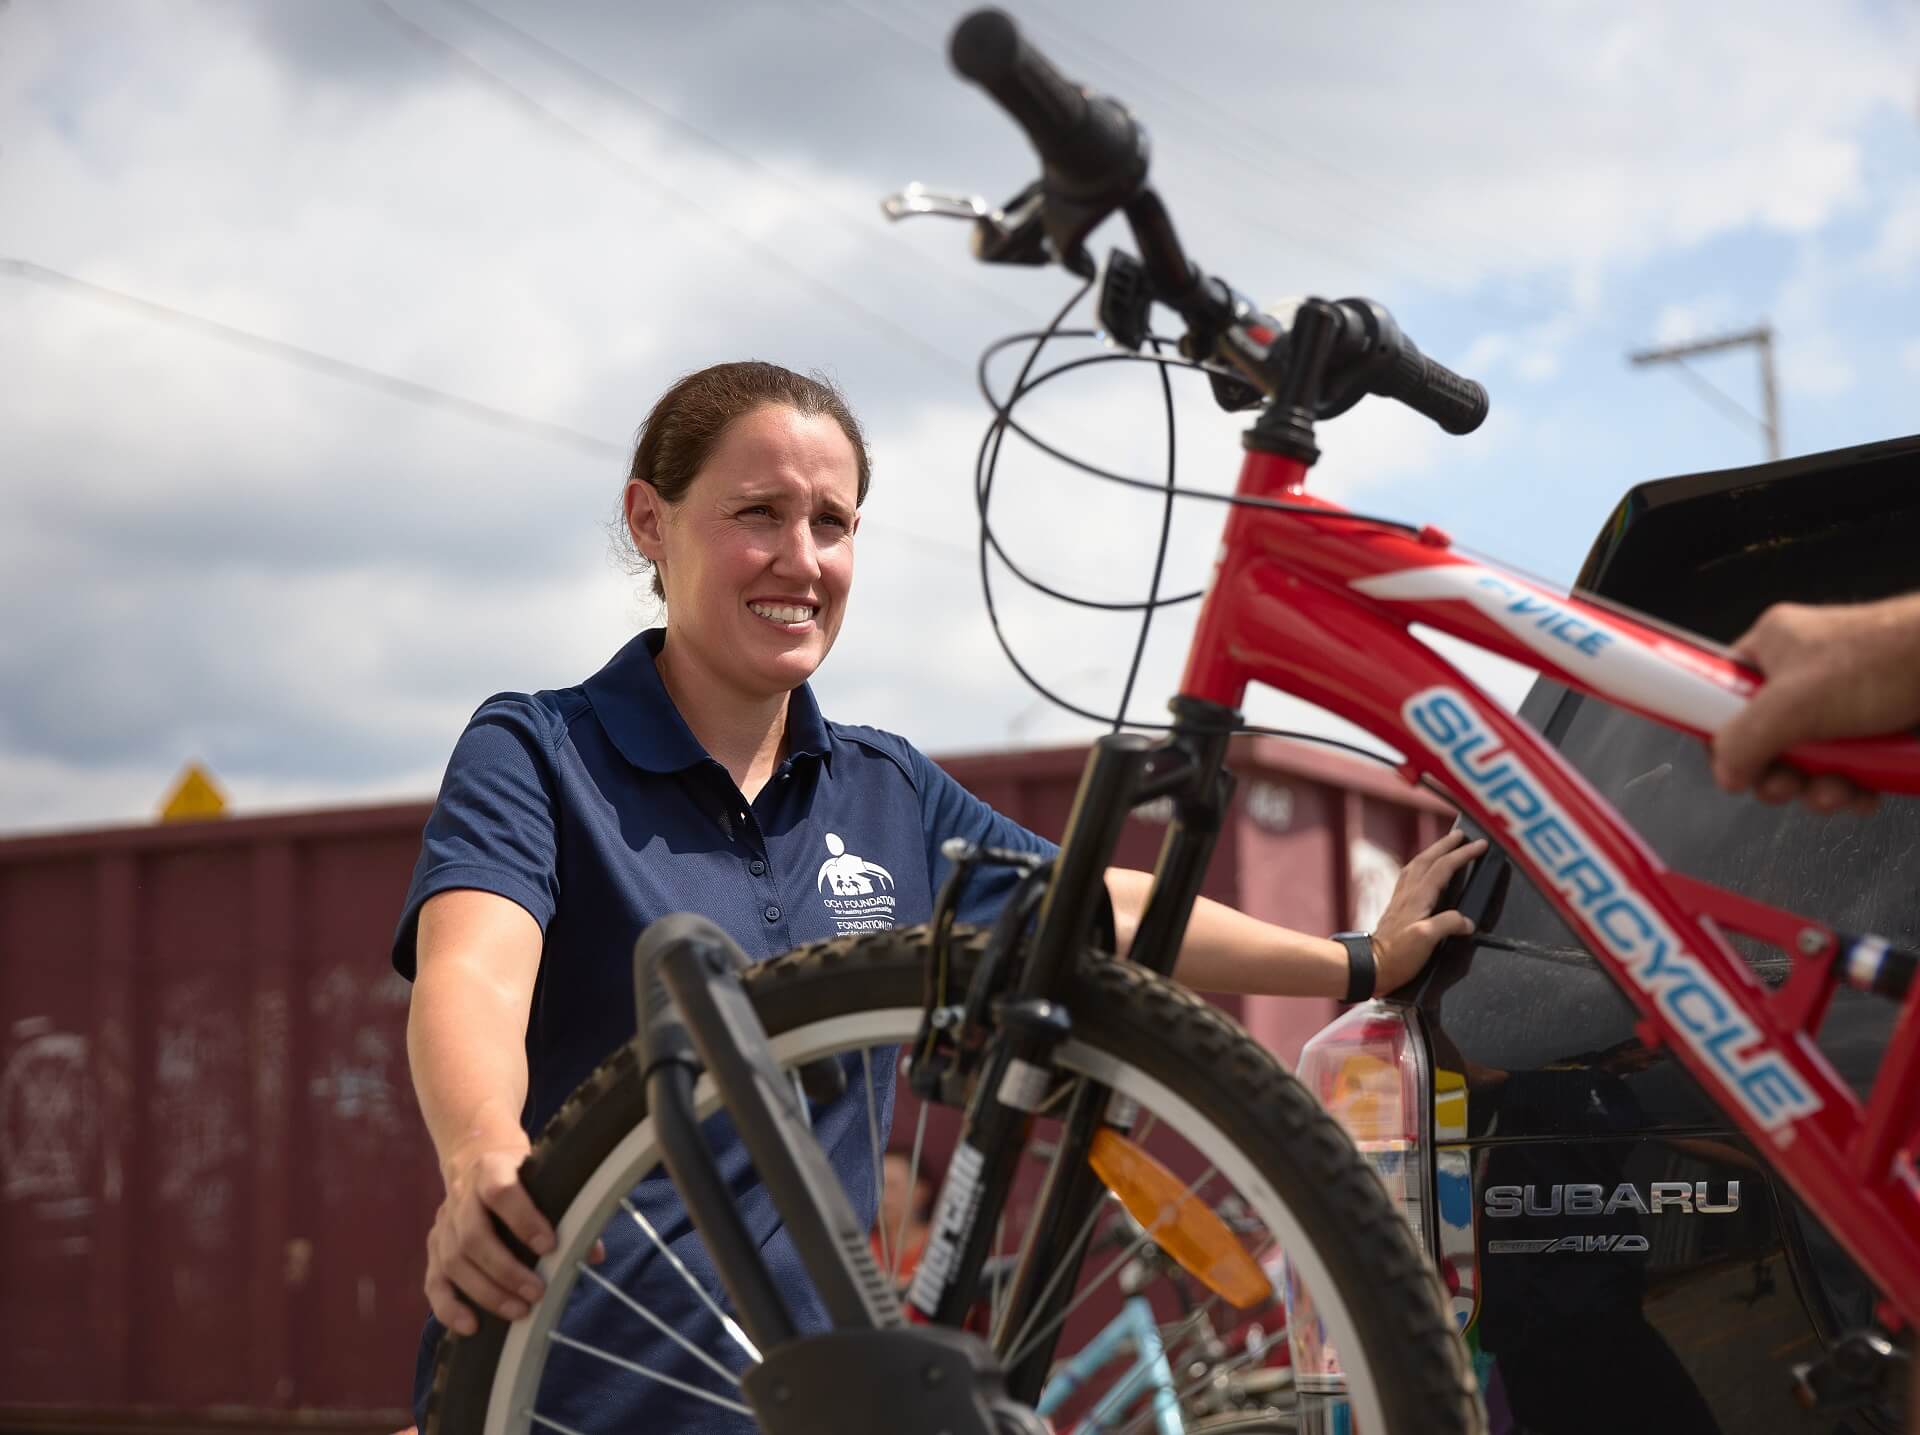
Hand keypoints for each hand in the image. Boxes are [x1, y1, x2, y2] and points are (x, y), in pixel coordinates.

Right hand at [425, 1141, 553, 1335]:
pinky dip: (449, 1307)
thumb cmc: (519, 1176)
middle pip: (472, 1236)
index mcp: (491, 1169)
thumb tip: (593, 1254)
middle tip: (536, 1293)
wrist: (474, 1157)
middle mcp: (462, 1196)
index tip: (549, 1246)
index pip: (501, 1192)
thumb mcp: (541, 1178)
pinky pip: (434, 1282)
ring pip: (454, 1262)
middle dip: (506, 1270)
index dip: (524, 1219)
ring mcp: (443, 1223)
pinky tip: (471, 1326)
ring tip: (519, 1311)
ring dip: (486, 1293)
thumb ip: (569, 1211)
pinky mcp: (434, 1247)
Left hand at [1369, 830, 1487, 993]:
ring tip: (1444, 846)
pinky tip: (1422, 873)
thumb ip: (1448, 924)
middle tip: (1461, 834)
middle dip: (1446, 844)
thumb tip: (1467, 921)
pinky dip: (1420, 867)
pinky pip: (1410, 878)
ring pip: (1416, 865)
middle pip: (1428, 859)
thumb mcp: (1426, 940)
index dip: (1463, 854)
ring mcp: (1401, 899)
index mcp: (1418, 897)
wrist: (1371, 966)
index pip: (1444, 867)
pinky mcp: (1397, 908)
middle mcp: (1408, 893)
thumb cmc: (1397, 955)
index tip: (1481, 845)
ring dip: (1432, 852)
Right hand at [1711, 596, 1919, 811]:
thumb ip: (1745, 740)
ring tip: (1837, 791)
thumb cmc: (1886, 660)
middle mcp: (1804, 674)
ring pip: (1808, 761)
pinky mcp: (1875, 728)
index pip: (1721, 693)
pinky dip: (1852, 788)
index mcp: (1774, 648)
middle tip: (1788, 785)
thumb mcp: (1794, 703)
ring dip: (1818, 788)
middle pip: (1765, 739)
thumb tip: (1725, 774)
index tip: (1732, 765)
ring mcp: (1842, 703)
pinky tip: (1864, 793)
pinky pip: (1847, 769)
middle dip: (1779, 774)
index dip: (1721, 734)